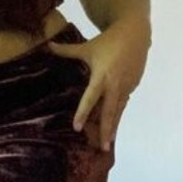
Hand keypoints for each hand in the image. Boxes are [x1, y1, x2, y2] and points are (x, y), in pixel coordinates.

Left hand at [47, 22, 147, 151]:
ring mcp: (126, 86)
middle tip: (103, 147)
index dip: (83, 112)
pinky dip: (118, 115)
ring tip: (108, 143)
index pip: (90, 98)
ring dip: (113, 127)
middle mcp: (115, 84)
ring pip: (118, 110)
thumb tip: (47, 45)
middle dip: (106, 130)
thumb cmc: (107, 41)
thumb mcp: (87, 47)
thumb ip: (67, 50)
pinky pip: (123, 103)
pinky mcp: (133, 86)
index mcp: (102, 76)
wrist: (135, 34)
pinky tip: (114, 126)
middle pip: (109, 111)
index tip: (76, 127)